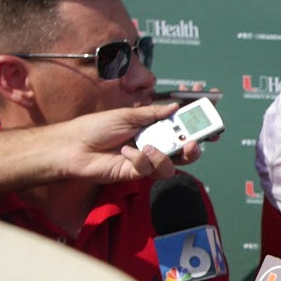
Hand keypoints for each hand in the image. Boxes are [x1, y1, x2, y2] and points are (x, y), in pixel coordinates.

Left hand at [56, 104, 194, 182]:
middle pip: (184, 148)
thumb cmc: (96, 128)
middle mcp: (154, 144)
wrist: (73, 147)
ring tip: (154, 147)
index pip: (180, 124)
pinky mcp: (137, 173)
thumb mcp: (126, 115)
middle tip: (195, 141)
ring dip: (167, 155)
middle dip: (195, 145)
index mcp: (152, 127)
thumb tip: (175, 107)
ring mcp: (147, 160)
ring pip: (172, 163)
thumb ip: (152, 114)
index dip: (195, 118)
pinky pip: (150, 169)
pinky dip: (140, 159)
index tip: (208, 108)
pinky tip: (125, 152)